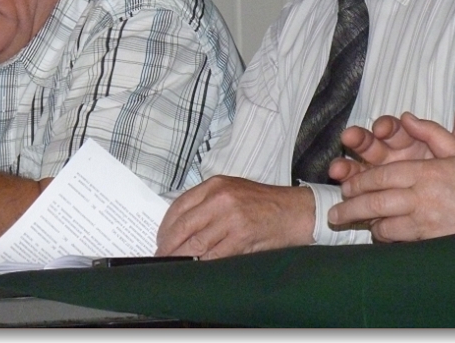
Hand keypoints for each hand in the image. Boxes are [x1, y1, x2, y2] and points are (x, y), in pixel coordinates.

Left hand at [155, 176, 314, 259]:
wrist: (295, 211)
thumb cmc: (264, 204)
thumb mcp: (232, 192)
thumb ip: (207, 204)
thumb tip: (180, 229)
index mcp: (215, 185)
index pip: (179, 207)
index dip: (165, 228)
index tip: (160, 241)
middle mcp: (221, 197)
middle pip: (183, 226)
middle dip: (168, 246)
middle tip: (161, 259)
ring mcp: (231, 217)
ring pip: (196, 243)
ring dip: (181, 259)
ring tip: (175, 267)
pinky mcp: (242, 235)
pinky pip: (214, 255)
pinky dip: (202, 265)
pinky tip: (197, 270)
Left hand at [327, 108, 454, 241]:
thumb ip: (430, 131)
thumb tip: (405, 116)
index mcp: (428, 172)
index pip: (384, 176)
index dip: (361, 181)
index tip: (346, 186)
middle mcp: (424, 197)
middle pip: (377, 202)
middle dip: (352, 208)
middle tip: (335, 214)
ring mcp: (428, 222)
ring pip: (386, 225)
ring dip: (367, 225)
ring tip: (354, 224)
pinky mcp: (433, 242)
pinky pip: (401, 241)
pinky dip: (386, 238)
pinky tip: (379, 235)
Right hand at [329, 99, 454, 183]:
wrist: (447, 207)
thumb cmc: (449, 176)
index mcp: (406, 140)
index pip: (394, 128)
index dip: (387, 127)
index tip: (382, 129)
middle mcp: (388, 153)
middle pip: (371, 142)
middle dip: (360, 139)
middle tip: (350, 138)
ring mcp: (376, 172)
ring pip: (359, 163)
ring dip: (347, 162)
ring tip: (337, 168)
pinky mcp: (368, 191)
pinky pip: (355, 185)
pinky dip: (347, 183)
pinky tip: (340, 184)